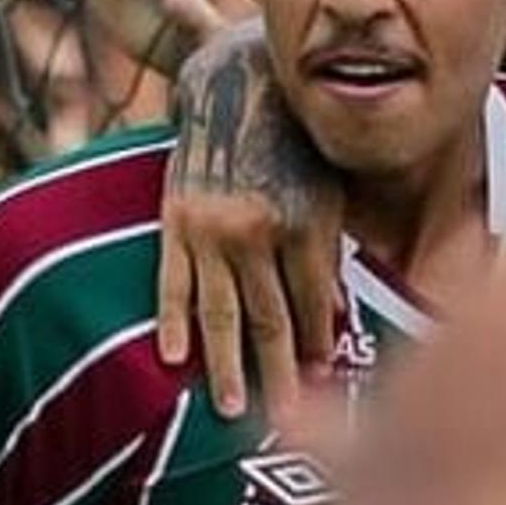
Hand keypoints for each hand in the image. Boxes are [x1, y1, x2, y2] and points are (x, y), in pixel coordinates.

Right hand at [159, 22, 343, 420]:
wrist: (238, 84)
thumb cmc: (297, 144)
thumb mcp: (328, 193)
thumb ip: (328, 255)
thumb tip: (334, 321)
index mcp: (304, 223)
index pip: (312, 305)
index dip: (317, 348)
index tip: (322, 384)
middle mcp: (257, 231)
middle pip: (269, 321)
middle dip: (279, 375)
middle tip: (284, 419)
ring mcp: (210, 229)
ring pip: (220, 313)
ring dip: (227, 365)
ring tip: (231, 409)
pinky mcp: (174, 220)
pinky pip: (170, 282)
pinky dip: (172, 322)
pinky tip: (173, 359)